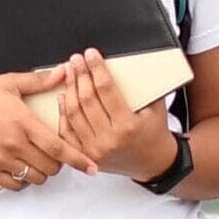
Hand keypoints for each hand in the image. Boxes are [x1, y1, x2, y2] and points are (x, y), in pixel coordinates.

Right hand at [0, 68, 97, 190]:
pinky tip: (22, 169)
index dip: (78, 159)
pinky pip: (15, 185)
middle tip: (56, 155)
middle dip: (59, 164)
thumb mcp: (9, 83)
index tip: (92, 167)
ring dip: (42, 173)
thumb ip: (39, 81)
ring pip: (34, 178)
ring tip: (38, 161)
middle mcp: (13, 143)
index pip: (57, 146)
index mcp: (23, 121)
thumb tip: (63, 72)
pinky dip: (24, 181)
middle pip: (50, 166)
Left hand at [50, 49, 176, 181]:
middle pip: (87, 99)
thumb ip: (144, 86)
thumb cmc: (155, 133)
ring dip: (69, 89)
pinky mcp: (85, 156)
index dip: (96, 69)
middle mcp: (109, 139)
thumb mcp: (156, 107)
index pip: (106, 89)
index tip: (91, 55)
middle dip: (80, 75)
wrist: (154, 163)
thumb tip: (129, 61)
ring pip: (74, 113)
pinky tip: (62, 96)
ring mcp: (94, 150)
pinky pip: (67, 131)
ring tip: (68, 72)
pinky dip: (63, 112)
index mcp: (128, 126)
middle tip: (76, 59)